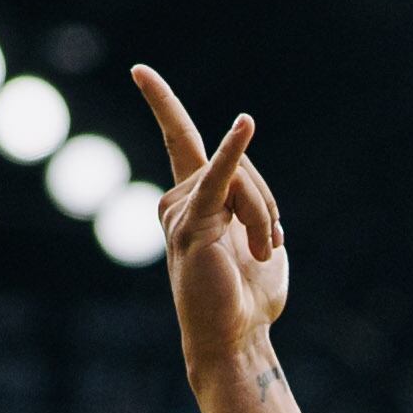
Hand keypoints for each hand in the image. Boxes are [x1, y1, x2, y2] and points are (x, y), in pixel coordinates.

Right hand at [132, 65, 286, 388]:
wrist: (235, 340)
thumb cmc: (247, 299)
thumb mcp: (261, 241)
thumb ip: (255, 206)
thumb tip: (257, 196)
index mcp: (192, 199)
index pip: (178, 140)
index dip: (161, 104)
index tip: (139, 71)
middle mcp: (175, 200)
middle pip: (237, 165)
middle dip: (265, 203)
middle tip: (273, 245)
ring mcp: (178, 211)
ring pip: (239, 180)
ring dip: (265, 218)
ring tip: (264, 254)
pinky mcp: (191, 226)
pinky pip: (220, 178)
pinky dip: (233, 151)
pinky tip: (244, 124)